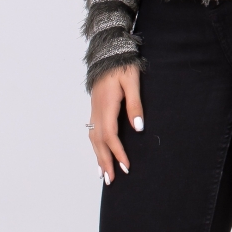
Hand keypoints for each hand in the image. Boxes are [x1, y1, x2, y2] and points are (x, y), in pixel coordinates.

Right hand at [88, 65, 143, 183]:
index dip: (118, 153)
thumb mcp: (133, 82)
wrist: (109, 51)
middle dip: (105, 161)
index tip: (125, 167)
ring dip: (98, 156)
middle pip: (99, 141)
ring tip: (102, 173)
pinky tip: (98, 151)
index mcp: (107, 105)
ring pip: (93, 137)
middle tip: (110, 180)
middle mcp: (97, 110)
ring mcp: (94, 109)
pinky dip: (95, 145)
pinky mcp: (95, 107)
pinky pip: (93, 131)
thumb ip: (135, 105)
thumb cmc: (123, 65)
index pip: (111, 136)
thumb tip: (138, 127)